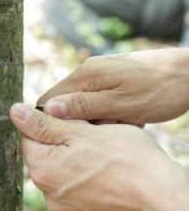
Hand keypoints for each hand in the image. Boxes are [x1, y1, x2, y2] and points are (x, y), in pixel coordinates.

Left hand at [10, 103, 188, 210]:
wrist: (164, 197)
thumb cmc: (125, 158)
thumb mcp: (81, 131)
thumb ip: (42, 124)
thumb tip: (14, 112)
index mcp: (42, 170)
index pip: (29, 138)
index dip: (50, 124)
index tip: (72, 121)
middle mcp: (50, 197)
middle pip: (49, 159)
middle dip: (65, 145)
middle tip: (94, 139)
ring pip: (67, 179)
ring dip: (79, 167)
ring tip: (107, 160)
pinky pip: (85, 199)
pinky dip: (94, 188)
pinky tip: (113, 181)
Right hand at [38, 48, 188, 124]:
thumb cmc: (161, 90)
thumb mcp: (122, 103)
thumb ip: (84, 105)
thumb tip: (48, 109)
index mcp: (85, 75)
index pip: (48, 99)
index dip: (51, 121)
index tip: (69, 137)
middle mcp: (88, 72)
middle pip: (67, 105)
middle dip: (83, 123)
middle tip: (110, 128)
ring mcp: (101, 76)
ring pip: (86, 107)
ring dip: (101, 121)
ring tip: (126, 122)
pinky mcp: (113, 81)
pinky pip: (102, 104)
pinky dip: (113, 115)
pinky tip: (132, 117)